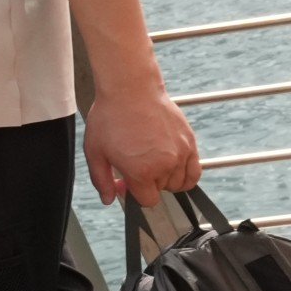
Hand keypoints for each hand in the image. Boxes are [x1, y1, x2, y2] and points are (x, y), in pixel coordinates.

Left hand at [83, 84, 198, 206]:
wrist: (131, 90)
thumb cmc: (110, 118)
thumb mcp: (95, 151)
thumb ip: (101, 180)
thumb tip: (109, 200)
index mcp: (141, 172)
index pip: (148, 201)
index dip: (136, 194)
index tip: (129, 182)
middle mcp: (165, 166)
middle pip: (161, 190)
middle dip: (148, 183)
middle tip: (137, 165)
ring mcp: (181, 154)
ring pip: (179, 183)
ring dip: (167, 179)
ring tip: (153, 163)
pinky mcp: (190, 142)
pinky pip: (196, 171)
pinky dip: (187, 175)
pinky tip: (174, 169)